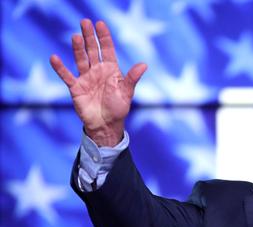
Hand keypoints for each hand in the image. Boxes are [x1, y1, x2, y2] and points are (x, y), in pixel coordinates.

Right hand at [50, 19, 146, 146]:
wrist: (106, 125)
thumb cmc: (118, 108)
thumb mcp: (127, 92)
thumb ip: (132, 78)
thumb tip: (144, 64)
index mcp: (111, 70)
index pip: (106, 49)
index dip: (103, 37)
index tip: (100, 24)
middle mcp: (97, 71)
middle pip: (92, 50)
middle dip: (89, 36)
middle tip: (84, 22)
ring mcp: (85, 78)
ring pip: (80, 59)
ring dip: (77, 48)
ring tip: (76, 36)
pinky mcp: (76, 88)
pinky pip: (66, 76)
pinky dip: (60, 68)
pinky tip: (55, 58)